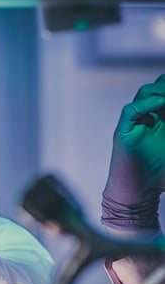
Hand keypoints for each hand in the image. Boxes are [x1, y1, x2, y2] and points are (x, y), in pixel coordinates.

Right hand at [102, 75, 164, 230]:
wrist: (137, 195)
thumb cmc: (158, 176)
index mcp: (162, 118)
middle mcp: (147, 117)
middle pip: (157, 88)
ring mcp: (134, 123)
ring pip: (144, 94)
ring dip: (160, 92)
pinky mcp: (123, 132)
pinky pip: (131, 111)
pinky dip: (145, 104)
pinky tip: (159, 104)